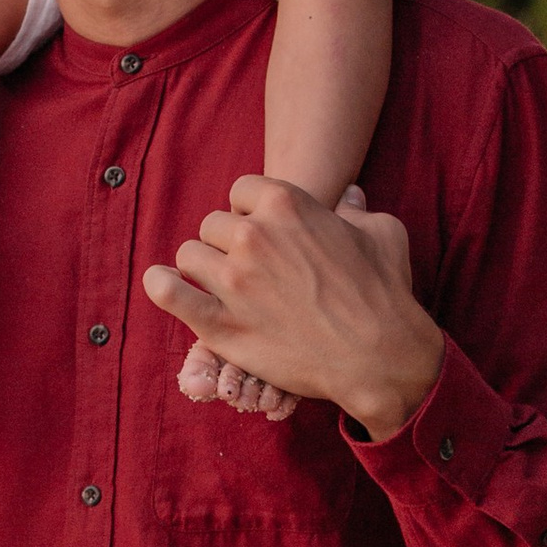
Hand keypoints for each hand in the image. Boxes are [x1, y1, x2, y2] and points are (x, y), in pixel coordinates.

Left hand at [140, 176, 445, 438]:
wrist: (380, 356)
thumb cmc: (384, 292)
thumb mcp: (383, 233)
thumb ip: (356, 210)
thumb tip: (349, 196)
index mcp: (286, 204)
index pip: (240, 190)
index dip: (250, 211)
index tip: (262, 231)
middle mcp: (252, 236)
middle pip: (213, 224)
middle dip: (227, 242)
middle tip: (250, 269)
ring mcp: (233, 280)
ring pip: (189, 256)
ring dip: (202, 268)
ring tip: (223, 286)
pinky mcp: (220, 323)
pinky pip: (168, 294)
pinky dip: (161, 287)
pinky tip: (166, 286)